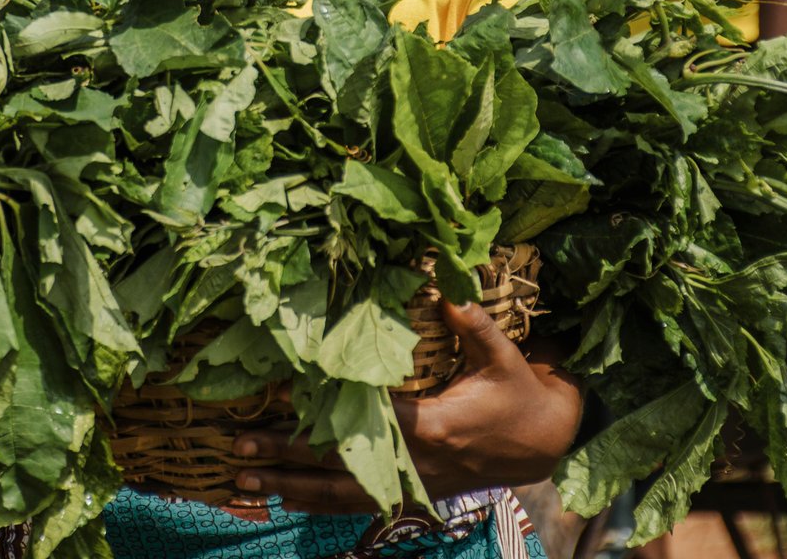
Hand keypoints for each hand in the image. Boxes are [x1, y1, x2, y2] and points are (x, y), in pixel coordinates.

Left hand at [232, 300, 582, 513]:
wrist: (546, 443)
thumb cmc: (520, 395)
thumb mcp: (503, 356)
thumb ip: (472, 323)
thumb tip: (445, 284)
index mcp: (435, 427)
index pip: (368, 422)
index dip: (326, 415)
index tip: (283, 402)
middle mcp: (416, 462)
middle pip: (340, 465)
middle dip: (287, 457)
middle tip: (240, 447)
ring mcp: (413, 483)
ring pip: (343, 493)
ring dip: (293, 486)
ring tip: (246, 479)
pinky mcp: (414, 491)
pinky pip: (359, 502)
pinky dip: (320, 501)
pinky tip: (287, 497)